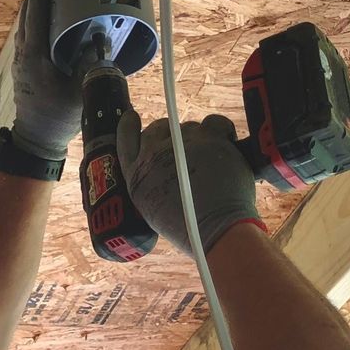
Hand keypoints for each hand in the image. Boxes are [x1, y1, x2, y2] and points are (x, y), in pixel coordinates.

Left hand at [9, 0, 82, 159]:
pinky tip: (43, 21)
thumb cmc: (58, 116)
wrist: (36, 138)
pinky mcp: (20, 68)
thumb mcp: (80, 89)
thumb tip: (100, 40)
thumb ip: (90, 62)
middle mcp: (23, 53)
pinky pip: (24, 36)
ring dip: (32, 7)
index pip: (36, 13)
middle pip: (25, 14)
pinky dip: (32, 21)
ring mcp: (19, 61)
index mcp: (35, 54)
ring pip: (23, 25)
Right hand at [116, 110, 259, 260]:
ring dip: (199, 139)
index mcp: (136, 174)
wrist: (217, 231)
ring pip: (188, 127)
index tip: (133, 118)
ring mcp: (180, 143)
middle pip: (158, 128)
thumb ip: (150, 182)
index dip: (129, 125)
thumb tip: (160, 168)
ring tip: (209, 162)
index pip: (125, 137)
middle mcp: (154, 154)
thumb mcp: (152, 208)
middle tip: (187, 151)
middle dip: (172, 135)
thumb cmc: (189, 228)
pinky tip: (225, 146)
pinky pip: (214, 122)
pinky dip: (221, 131)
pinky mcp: (208, 138)